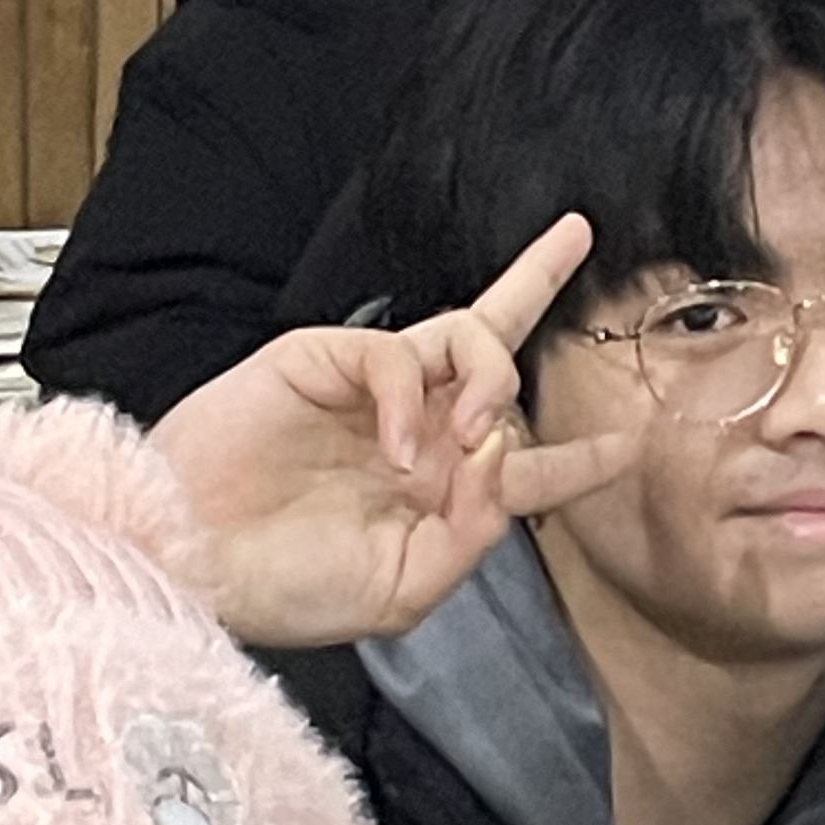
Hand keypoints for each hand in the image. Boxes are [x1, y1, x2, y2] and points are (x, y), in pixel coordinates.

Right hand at [150, 217, 640, 649]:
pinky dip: (410, 397)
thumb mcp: (404, 589)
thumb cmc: (287, 588)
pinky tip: (397, 446)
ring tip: (473, 429)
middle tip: (577, 235)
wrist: (195, 569)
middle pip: (493, 344)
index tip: (630, 446)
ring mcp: (374, 391)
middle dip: (536, 282)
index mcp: (439, 489)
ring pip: (467, 333)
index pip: (527, 463)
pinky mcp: (324, 360)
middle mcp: (417, 428)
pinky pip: (398, 354)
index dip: (580, 457)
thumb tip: (507, 450)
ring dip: (492, 377)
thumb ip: (474, 529)